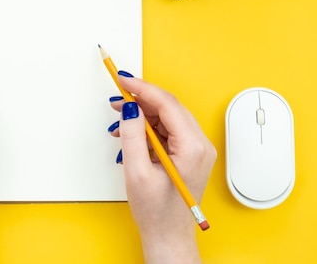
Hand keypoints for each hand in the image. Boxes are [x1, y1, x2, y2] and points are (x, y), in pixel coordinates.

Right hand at [108, 74, 215, 263]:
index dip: (142, 88)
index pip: (167, 104)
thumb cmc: (157, 212)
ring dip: (142, 115)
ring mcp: (195, 149)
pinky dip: (147, 128)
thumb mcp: (137, 172)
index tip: (123, 80)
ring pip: (166, 117)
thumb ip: (133, 136)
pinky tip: (129, 134)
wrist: (168, 236)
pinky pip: (166, 130)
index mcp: (193, 148)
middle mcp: (199, 145)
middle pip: (168, 108)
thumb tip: (131, 108)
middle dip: (141, 100)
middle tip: (117, 99)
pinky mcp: (188, 154)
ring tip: (119, 120)